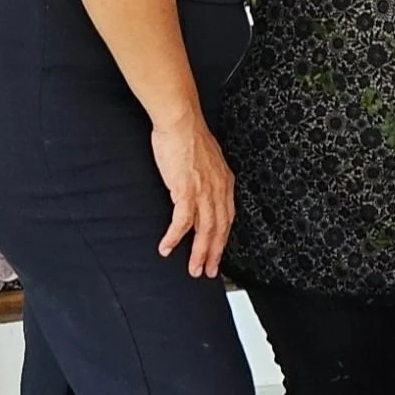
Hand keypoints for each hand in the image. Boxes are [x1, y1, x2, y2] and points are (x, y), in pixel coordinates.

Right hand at [152, 112, 236, 277]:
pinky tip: (167, 248)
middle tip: (208, 272)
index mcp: (225, 182)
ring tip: (193, 269)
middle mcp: (219, 189)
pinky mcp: (186, 190)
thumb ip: (207, 178)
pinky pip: (182, 221)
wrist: (180, 122)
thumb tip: (200, 189)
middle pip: (219, 229)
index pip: (227, 218)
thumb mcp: (207, 161)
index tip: (218, 254)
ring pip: (205, 230)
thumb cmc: (188, 137)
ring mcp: (204, 191)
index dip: (222, 239)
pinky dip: (175, 237)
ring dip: (198, 253)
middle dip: (214, 254)